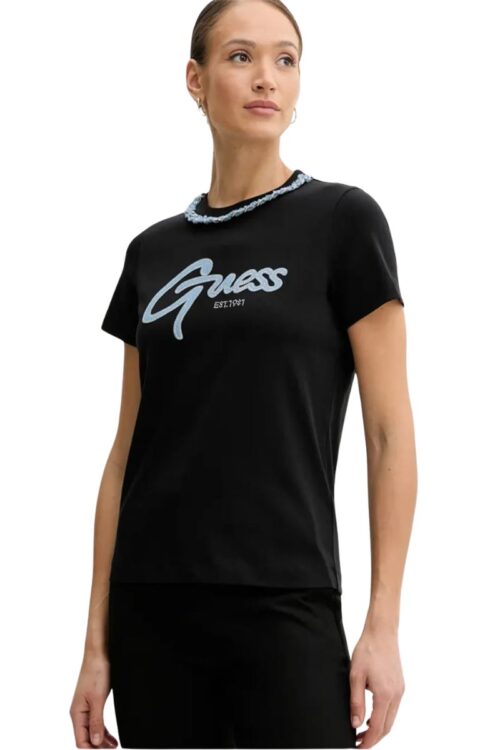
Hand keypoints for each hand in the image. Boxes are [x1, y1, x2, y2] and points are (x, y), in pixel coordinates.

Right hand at [69, 652, 117, 747]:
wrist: (99, 654)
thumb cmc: (96, 672)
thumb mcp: (98, 699)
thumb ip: (96, 722)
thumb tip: (95, 742)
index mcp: (76, 713)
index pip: (81, 741)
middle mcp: (79, 712)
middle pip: (86, 738)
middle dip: (98, 747)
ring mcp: (85, 708)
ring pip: (92, 731)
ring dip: (101, 740)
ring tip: (114, 746)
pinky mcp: (93, 702)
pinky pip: (96, 722)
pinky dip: (103, 731)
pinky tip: (111, 737)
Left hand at [349, 628, 404, 747]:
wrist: (382, 632)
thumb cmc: (367, 650)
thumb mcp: (355, 676)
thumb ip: (356, 702)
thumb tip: (356, 724)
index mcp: (385, 695)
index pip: (378, 728)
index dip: (368, 742)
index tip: (357, 748)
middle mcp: (396, 695)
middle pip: (387, 727)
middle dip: (373, 739)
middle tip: (358, 742)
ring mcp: (400, 690)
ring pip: (391, 718)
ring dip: (378, 728)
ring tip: (362, 731)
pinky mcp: (400, 685)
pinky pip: (393, 708)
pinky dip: (383, 717)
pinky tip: (371, 715)